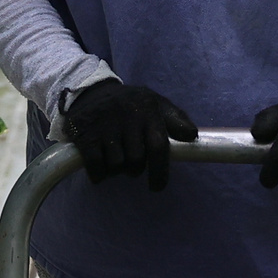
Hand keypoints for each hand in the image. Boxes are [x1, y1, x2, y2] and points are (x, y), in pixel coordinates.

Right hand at [64, 79, 198, 190]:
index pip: (158, 146)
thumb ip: (176, 120)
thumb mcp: (155, 104)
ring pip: (116, 166)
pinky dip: (99, 174)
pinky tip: (100, 168)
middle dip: (134, 169)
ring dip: (116, 170)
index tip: (157, 186)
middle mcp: (127, 116)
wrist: (90, 90)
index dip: (160, 171)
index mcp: (148, 110)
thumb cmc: (130, 104)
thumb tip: (192, 136)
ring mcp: (105, 125)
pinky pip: (96, 166)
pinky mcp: (85, 134)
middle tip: (131, 164)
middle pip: (136, 161)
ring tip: (115, 159)